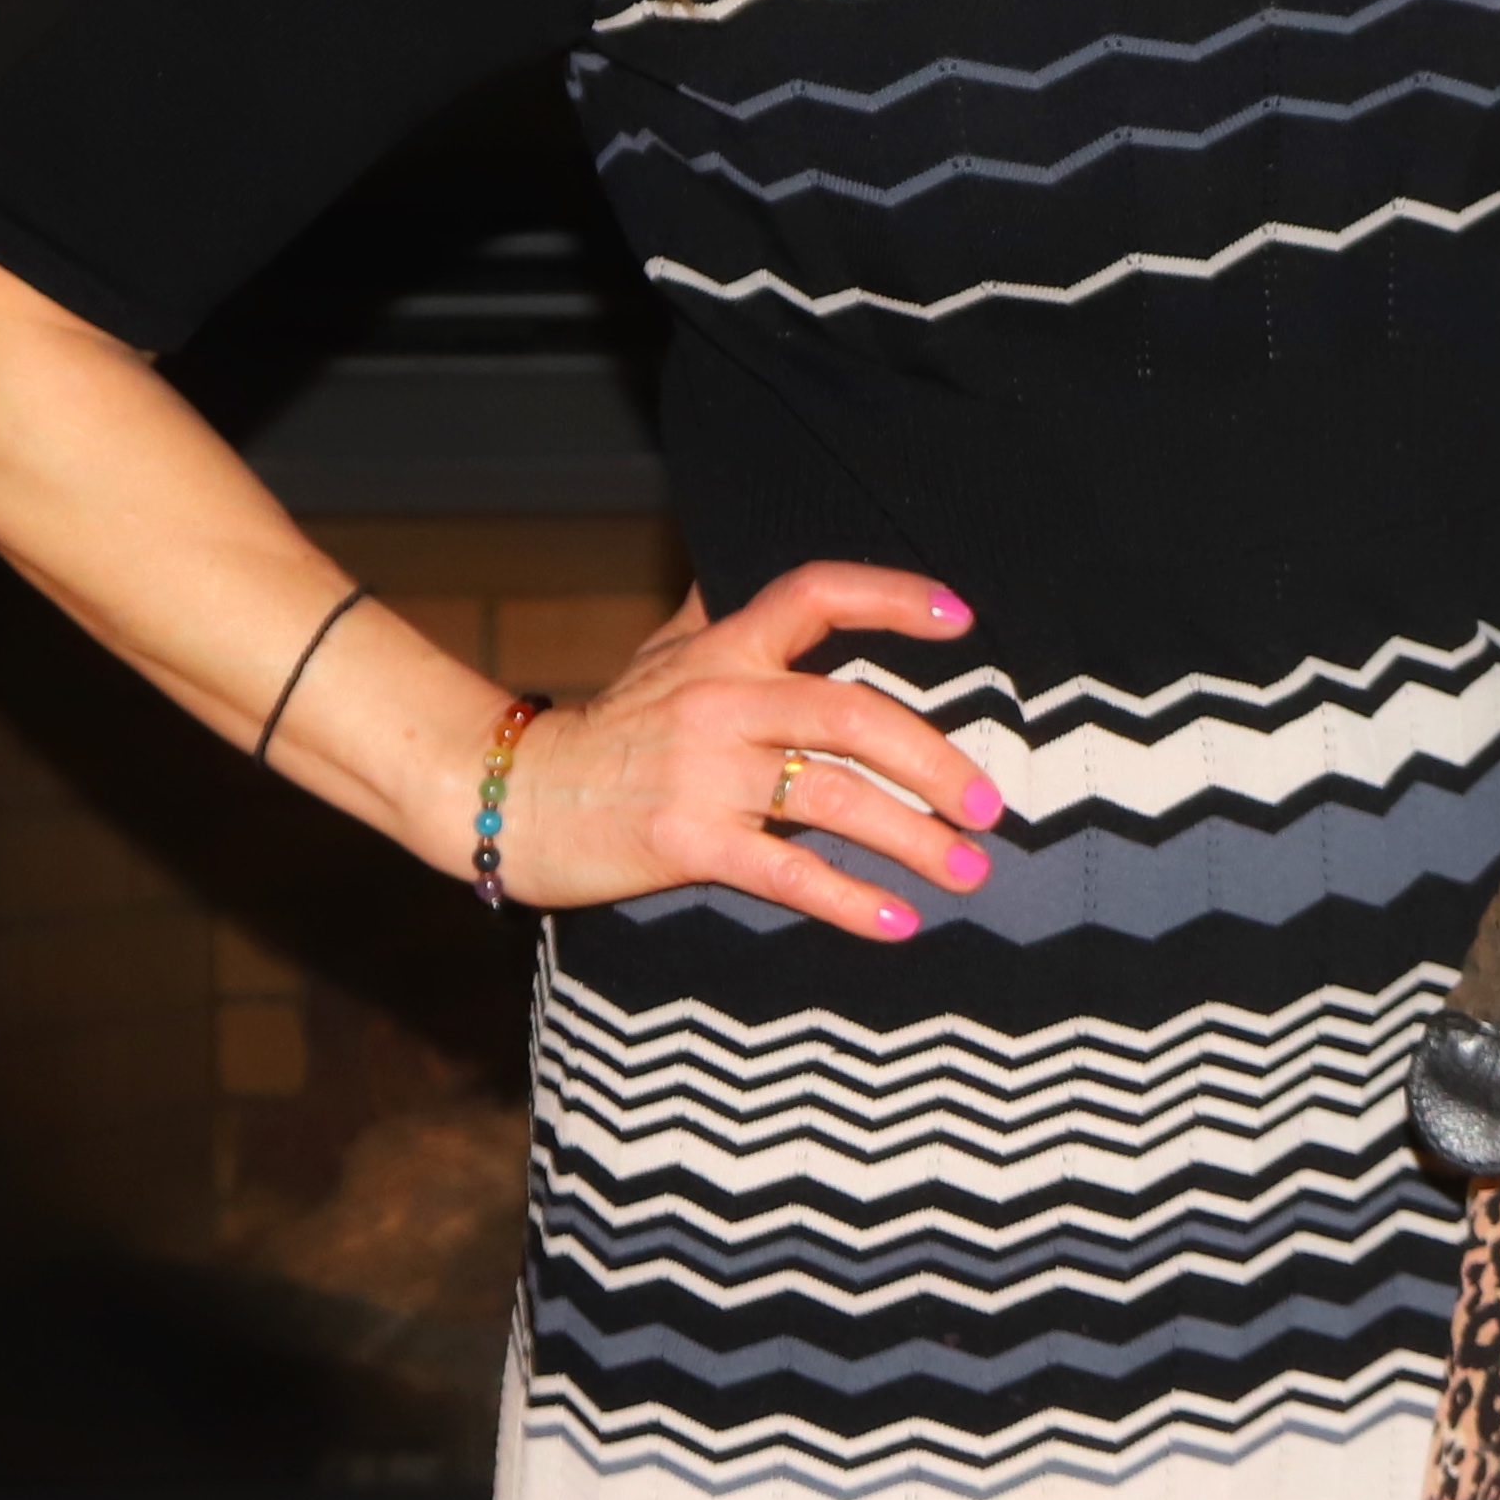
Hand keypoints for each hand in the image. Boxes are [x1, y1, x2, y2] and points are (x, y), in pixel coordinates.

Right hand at [489, 562, 1001, 936]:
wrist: (510, 796)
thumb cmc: (606, 726)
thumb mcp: (664, 651)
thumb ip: (726, 611)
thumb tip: (784, 577)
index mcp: (726, 644)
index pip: (818, 593)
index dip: (894, 597)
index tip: (964, 620)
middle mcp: (723, 698)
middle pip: (854, 714)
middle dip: (934, 763)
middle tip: (990, 806)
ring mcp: (704, 771)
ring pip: (835, 798)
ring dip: (912, 840)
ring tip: (965, 872)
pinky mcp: (683, 841)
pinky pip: (784, 870)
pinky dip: (846, 899)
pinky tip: (894, 922)